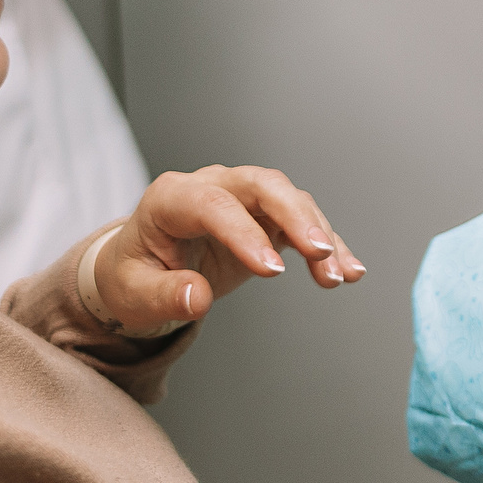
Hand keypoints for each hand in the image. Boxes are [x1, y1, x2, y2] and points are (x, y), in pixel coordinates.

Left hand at [90, 164, 366, 331]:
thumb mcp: (134, 294)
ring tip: (339, 276)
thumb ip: (164, 295)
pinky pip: (302, 223)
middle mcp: (211, 186)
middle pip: (262, 185)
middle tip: (320, 253)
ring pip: (290, 201)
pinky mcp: (264, 216)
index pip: (212, 205)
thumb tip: (198, 297)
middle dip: (296, 216)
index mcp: (171, 198)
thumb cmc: (134, 277)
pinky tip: (348, 270)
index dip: (244, 233)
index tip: (272, 270)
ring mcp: (241, 197)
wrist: (142, 270)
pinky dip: (327, 245)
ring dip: (319, 235)